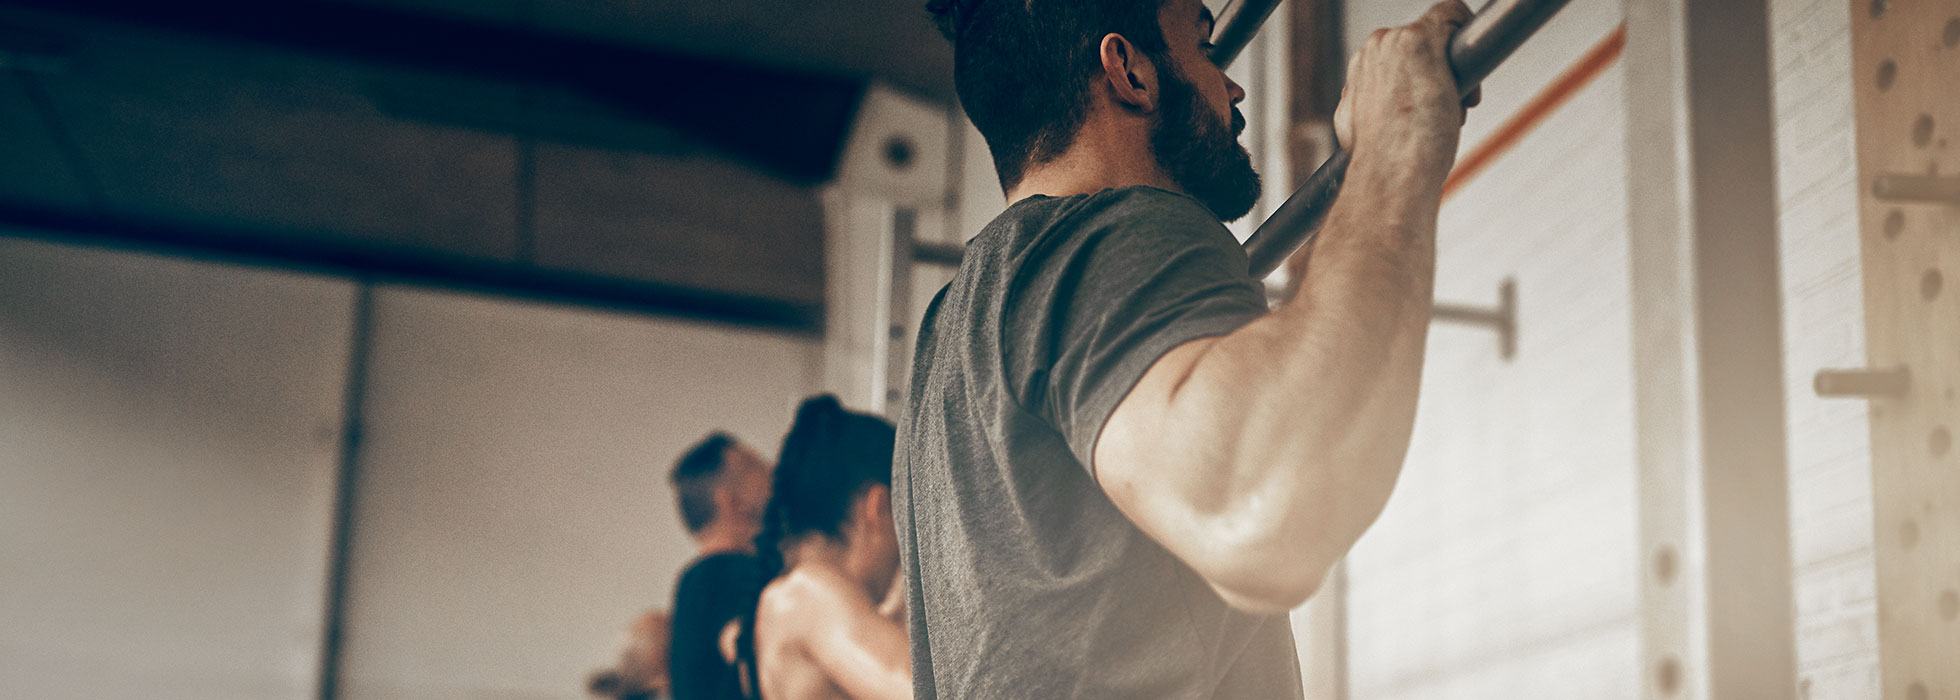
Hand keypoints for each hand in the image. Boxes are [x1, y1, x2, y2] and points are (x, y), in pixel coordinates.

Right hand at [1331, 0, 1473, 191]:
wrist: (1389, 173)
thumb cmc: (1382, 164)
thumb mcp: (1363, 132)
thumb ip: (1371, 111)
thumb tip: (1378, 120)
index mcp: (1360, 72)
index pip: (1397, 56)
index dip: (1419, 77)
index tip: (1430, 106)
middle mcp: (1373, 51)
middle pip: (1418, 43)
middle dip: (1439, 70)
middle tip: (1451, 108)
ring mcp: (1395, 42)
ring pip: (1438, 35)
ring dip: (1454, 66)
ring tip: (1455, 107)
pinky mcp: (1421, 38)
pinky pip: (1452, 14)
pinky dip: (1467, 30)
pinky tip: (1473, 63)